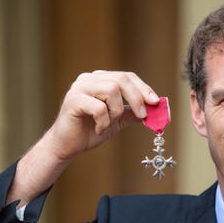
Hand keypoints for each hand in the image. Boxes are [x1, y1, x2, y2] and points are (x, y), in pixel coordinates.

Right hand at [7, 71, 159, 206]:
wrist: (67, 146)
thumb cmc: (89, 131)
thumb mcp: (117, 120)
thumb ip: (132, 113)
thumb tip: (154, 110)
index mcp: (99, 79)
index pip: (126, 76)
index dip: (143, 88)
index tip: (156, 102)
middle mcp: (89, 79)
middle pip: (121, 79)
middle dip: (136, 97)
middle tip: (142, 115)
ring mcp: (79, 88)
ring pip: (111, 90)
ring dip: (116, 111)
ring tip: (109, 124)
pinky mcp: (73, 100)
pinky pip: (98, 107)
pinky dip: (103, 122)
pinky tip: (98, 129)